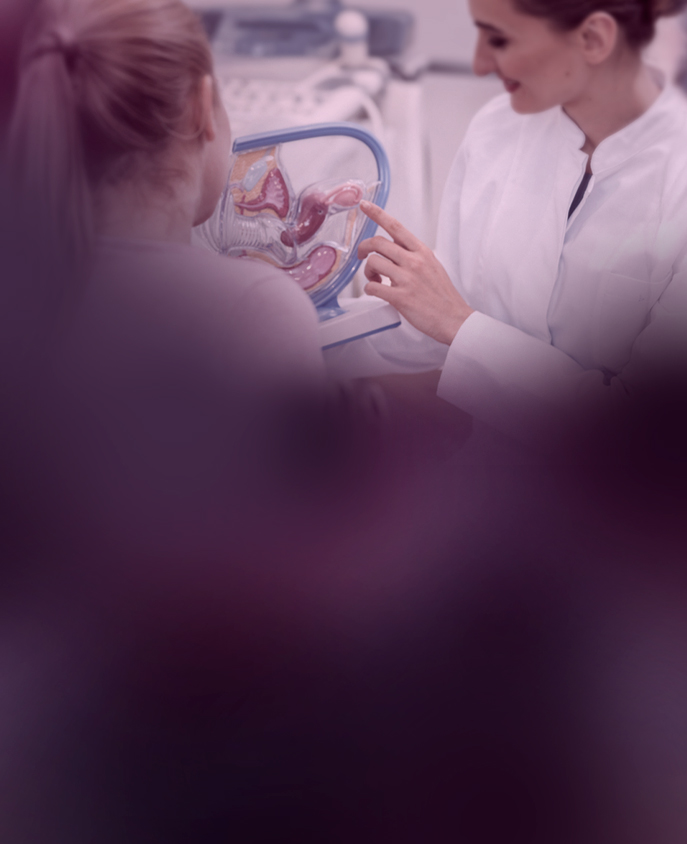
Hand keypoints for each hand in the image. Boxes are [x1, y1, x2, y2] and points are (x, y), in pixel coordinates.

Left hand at [358, 201, 473, 345]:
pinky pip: (372, 288)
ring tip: (375, 280)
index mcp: (422, 252)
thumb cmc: (443, 296)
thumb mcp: (433, 266)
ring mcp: (407, 278)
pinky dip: (369, 290)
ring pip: (373, 262)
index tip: (364, 205)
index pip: (396, 226)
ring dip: (368, 272)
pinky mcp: (400, 297)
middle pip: (378, 242)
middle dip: (364, 248)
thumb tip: (395, 252)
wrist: (454, 319)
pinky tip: (377, 292)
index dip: (377, 213)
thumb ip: (414, 256)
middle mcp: (414, 261)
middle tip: (362, 256)